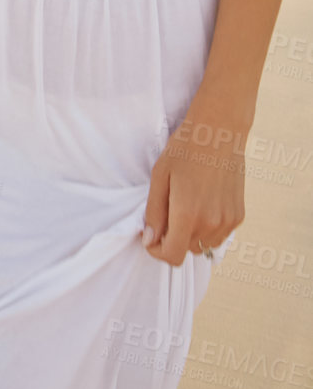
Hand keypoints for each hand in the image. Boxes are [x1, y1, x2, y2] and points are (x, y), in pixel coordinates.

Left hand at [140, 100, 245, 265]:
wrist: (219, 132)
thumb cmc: (184, 149)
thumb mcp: (160, 176)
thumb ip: (154, 212)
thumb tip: (150, 240)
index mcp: (188, 214)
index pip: (173, 256)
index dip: (158, 252)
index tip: (151, 237)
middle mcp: (211, 224)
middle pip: (187, 250)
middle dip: (173, 238)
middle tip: (167, 212)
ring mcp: (228, 222)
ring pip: (203, 245)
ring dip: (191, 234)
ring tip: (186, 204)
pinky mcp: (238, 216)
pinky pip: (219, 235)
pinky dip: (208, 228)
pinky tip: (203, 202)